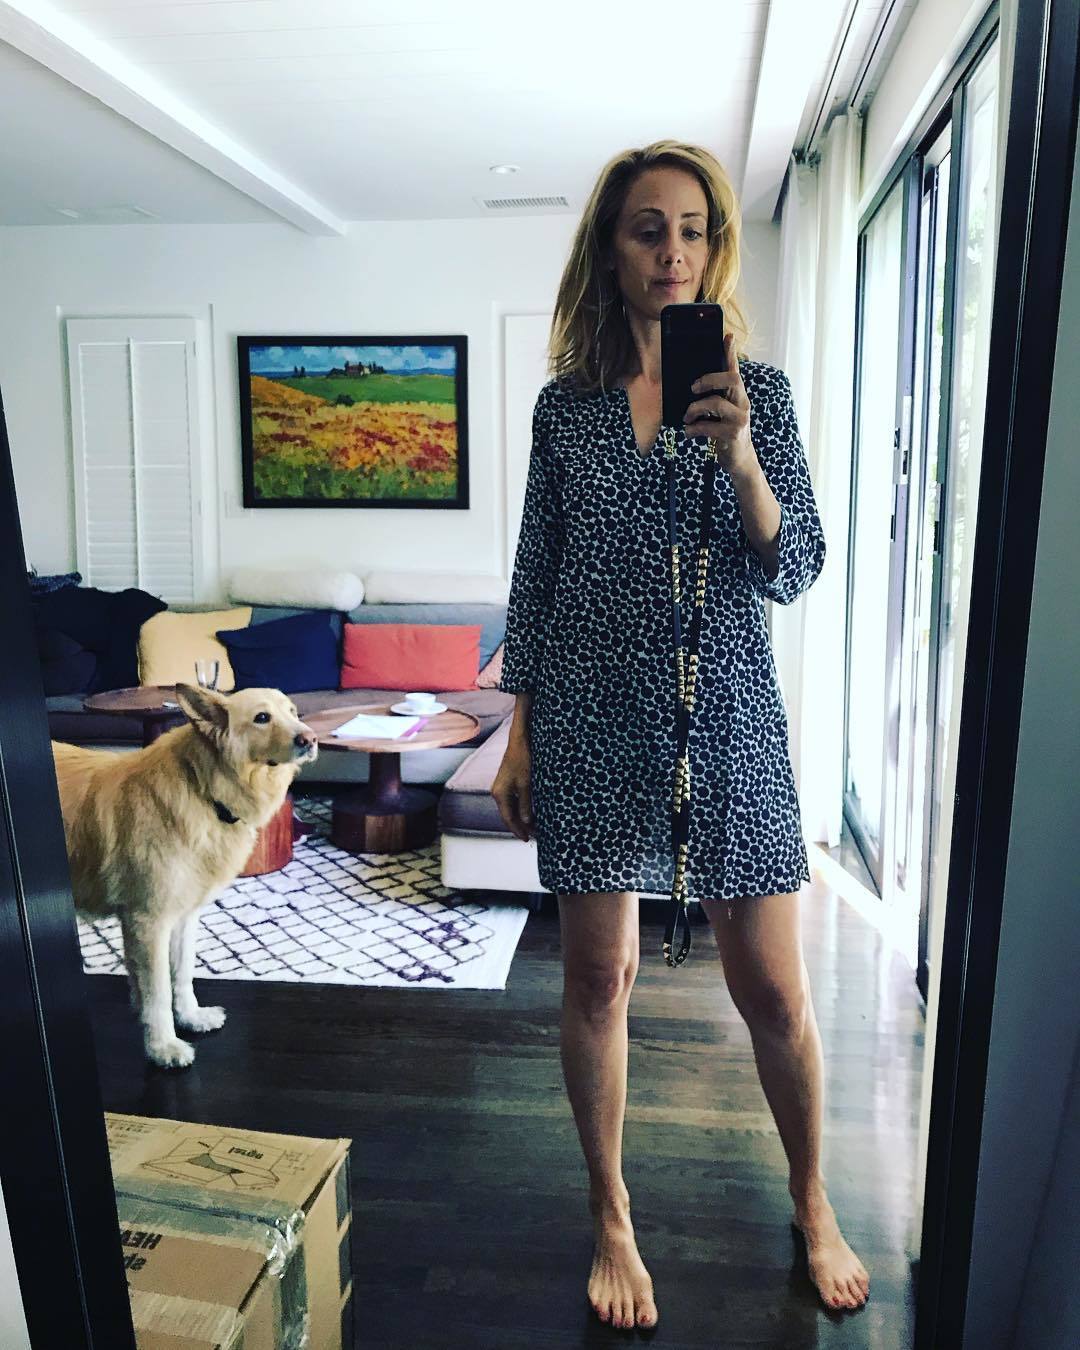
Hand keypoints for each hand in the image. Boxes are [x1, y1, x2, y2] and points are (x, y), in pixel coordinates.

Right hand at [491, 741, 534, 841]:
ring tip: (533, 828)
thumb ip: (525, 804)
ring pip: (510, 809)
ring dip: (520, 818)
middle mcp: (497, 792)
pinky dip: (520, 809)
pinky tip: (529, 813)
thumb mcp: (526, 784)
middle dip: (520, 826)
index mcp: (499, 794)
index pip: (508, 818)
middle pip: (508, 815)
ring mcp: (501, 788)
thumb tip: (526, 822)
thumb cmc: (522, 760)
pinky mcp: (506, 783)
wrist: (519, 741)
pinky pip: (512, 801)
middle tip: (533, 836)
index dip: (518, 830)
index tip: (527, 839)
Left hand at [682, 332, 756, 475]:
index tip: (727, 336)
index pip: (736, 369)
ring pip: (716, 403)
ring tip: (686, 417)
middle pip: (732, 379)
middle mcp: (743, 403)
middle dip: (709, 379)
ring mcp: (740, 419)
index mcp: (738, 395)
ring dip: (695, 409)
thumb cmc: (725, 432)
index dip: (731, 353)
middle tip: (692, 387)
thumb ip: (714, 398)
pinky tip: (688, 432)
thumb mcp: (722, 413)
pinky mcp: (732, 435)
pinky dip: (693, 429)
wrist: (739, 460)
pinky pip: (708, 427)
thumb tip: (691, 386)